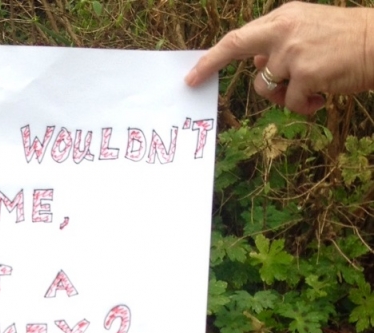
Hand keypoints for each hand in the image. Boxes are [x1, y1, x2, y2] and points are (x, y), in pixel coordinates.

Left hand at [185, 1, 373, 115]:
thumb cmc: (347, 42)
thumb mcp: (309, 31)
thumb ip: (280, 46)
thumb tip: (258, 65)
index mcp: (284, 17)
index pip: (241, 36)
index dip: (214, 56)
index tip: (193, 72)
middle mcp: (284, 29)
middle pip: (235, 46)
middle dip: (210, 63)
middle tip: (192, 80)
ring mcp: (292, 51)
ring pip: (266, 87)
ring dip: (283, 96)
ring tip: (311, 88)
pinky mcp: (304, 73)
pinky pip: (290, 103)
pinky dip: (304, 107)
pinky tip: (322, 97)